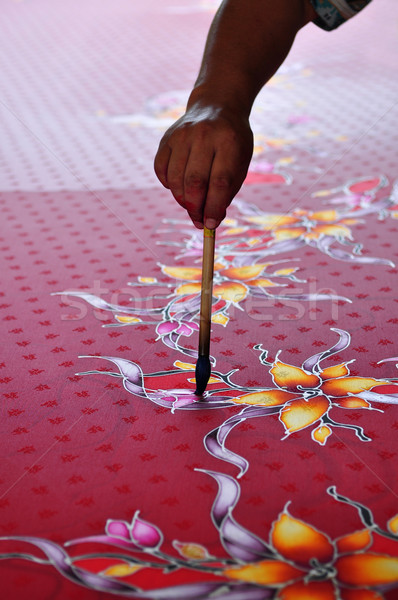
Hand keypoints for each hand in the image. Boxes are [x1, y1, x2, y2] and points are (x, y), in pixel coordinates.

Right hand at [154, 103, 252, 228]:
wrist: (217, 105)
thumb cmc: (232, 142)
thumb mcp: (240, 162)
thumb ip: (227, 191)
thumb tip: (211, 221)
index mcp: (229, 142)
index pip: (219, 182)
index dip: (213, 208)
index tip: (211, 224)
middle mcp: (204, 135)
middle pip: (194, 182)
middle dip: (195, 208)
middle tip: (199, 221)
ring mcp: (182, 134)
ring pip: (175, 179)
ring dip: (181, 200)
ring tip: (191, 205)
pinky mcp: (167, 138)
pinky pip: (161, 170)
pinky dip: (168, 185)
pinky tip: (179, 186)